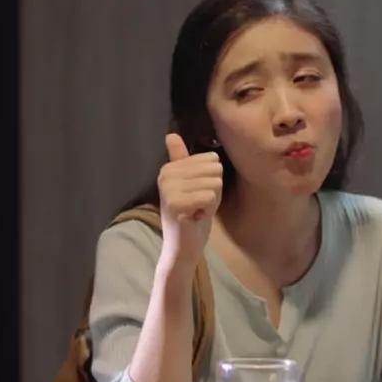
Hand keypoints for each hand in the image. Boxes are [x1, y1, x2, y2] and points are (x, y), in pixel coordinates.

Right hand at [157, 133, 222, 268]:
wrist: (183, 247)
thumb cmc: (191, 214)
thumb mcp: (191, 183)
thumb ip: (182, 159)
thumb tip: (171, 135)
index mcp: (170, 167)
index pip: (212, 159)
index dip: (211, 179)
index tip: (197, 194)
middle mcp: (166, 174)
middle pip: (215, 169)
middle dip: (213, 190)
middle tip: (198, 204)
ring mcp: (169, 189)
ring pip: (215, 183)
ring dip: (211, 202)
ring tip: (196, 211)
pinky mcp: (176, 204)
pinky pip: (210, 197)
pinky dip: (208, 210)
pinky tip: (195, 217)